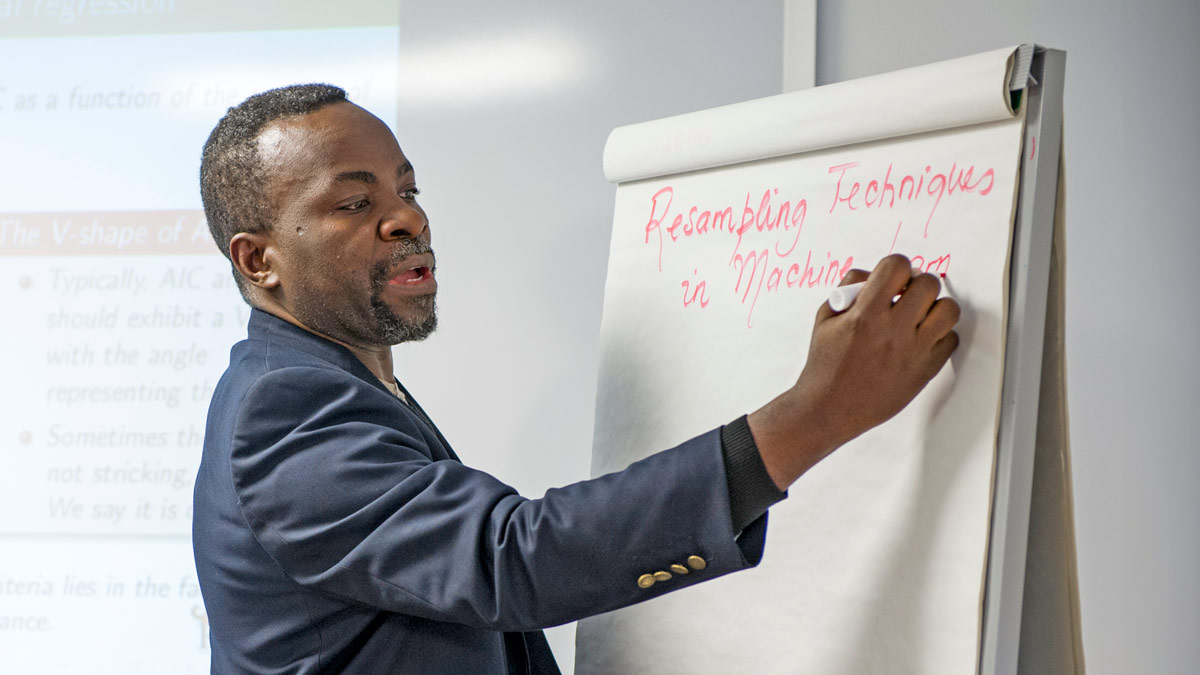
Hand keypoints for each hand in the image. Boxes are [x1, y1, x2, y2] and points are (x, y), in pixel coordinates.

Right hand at [748, 254, 959, 489]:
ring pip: (948, 310)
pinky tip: (921, 340)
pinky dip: (940, 335)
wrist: (829, 409)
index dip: (896, 267)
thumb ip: (849, 288)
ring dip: (935, 308)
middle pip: (929, 284)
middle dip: (917, 284)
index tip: (893, 277)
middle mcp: (893, 331)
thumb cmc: (825, 366)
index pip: (898, 266)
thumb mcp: (825, 319)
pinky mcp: (925, 371)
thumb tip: (874, 274)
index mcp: (866, 315)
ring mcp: (913, 352)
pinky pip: (951, 339)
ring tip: (919, 316)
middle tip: (908, 295)